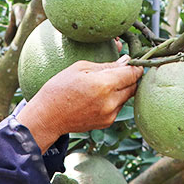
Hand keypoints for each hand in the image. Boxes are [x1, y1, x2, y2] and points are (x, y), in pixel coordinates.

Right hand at [16, 55, 142, 150]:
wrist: (48, 117)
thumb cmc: (59, 88)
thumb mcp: (80, 68)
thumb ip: (106, 65)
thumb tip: (126, 61)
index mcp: (104, 84)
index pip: (132, 73)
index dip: (135, 66)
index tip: (133, 61)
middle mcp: (110, 101)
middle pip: (133, 86)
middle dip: (130, 77)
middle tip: (119, 70)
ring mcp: (110, 114)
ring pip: (127, 97)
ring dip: (122, 89)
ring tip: (103, 84)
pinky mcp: (107, 122)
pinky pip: (118, 107)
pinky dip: (114, 100)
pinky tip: (98, 97)